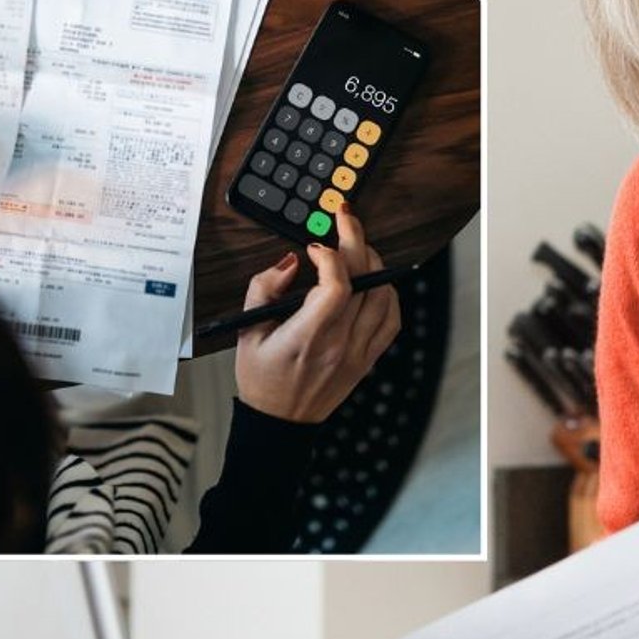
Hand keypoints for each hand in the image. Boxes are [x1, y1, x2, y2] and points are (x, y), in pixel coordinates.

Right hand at [234, 207, 401, 423]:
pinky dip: (388, 294)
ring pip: (383, 296)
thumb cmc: (261, 376)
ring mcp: (359, 352)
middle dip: (356, 240)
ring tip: (359, 246)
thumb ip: (264, 289)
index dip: (331, 257)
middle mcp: (339, 344)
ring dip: (375, 263)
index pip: (336, 287)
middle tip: (345, 217)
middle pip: (363, 282)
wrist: (281, 421)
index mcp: (306, 337)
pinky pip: (391, 319)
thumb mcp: (246, 331)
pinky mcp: (369, 358)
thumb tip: (292, 261)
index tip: (314, 246)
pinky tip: (375, 280)